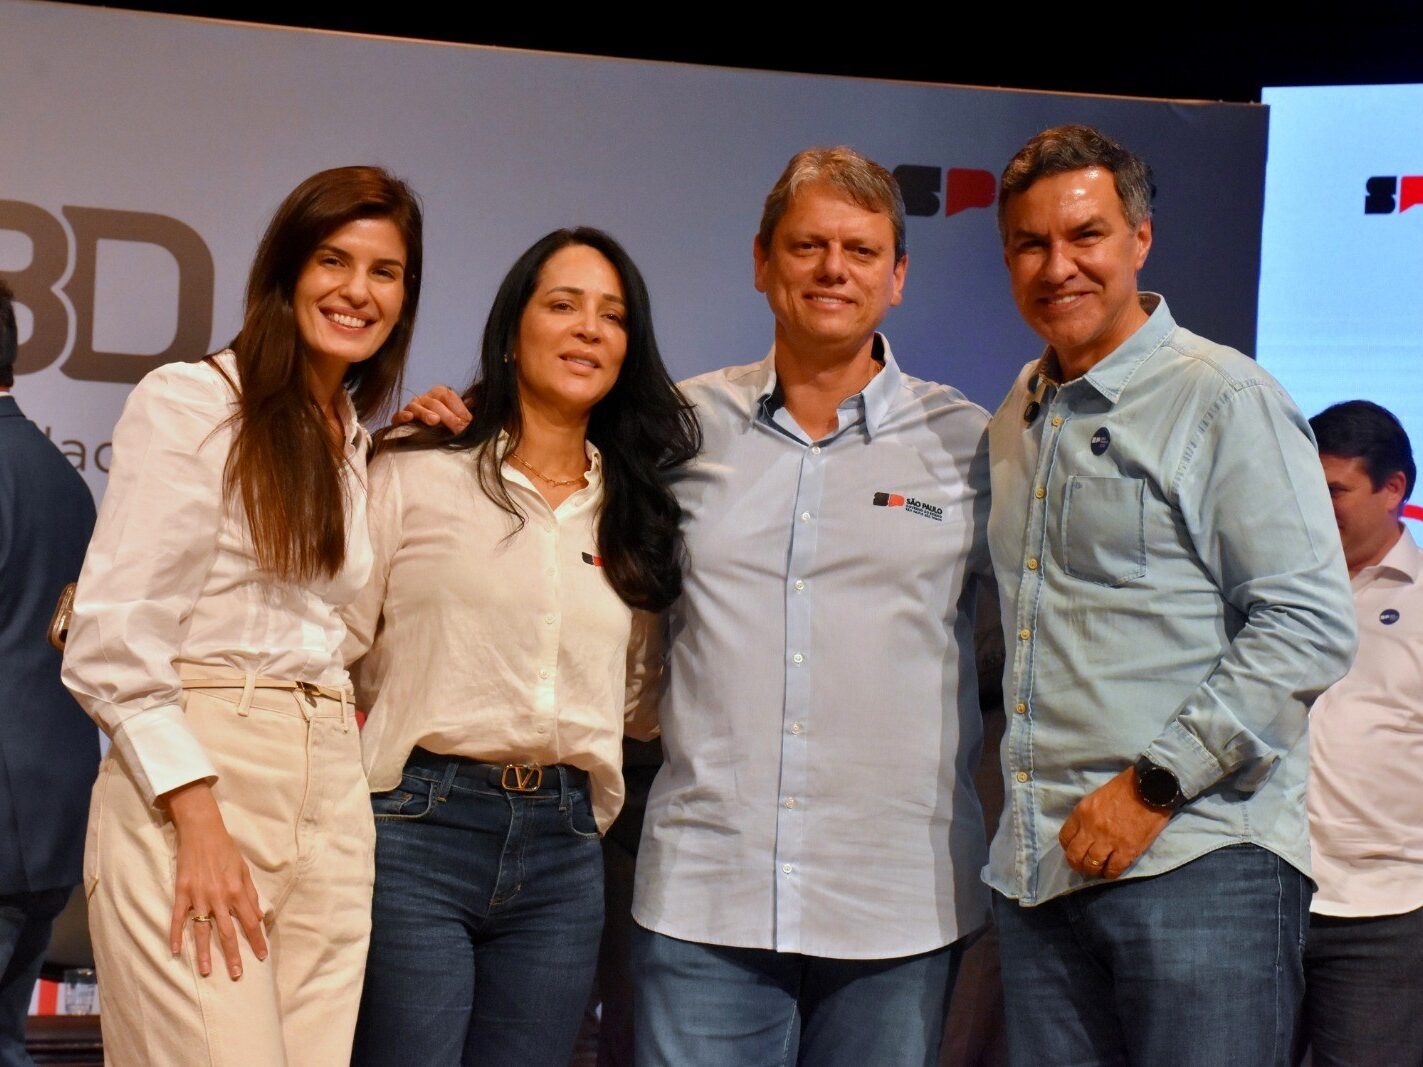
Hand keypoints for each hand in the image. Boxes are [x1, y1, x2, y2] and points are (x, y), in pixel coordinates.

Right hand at [162, 781, 268, 979]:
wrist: (202, 832)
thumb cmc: (226, 851)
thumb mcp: (244, 871)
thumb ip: (251, 894)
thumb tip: (259, 917)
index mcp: (237, 891)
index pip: (250, 922)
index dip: (256, 940)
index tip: (261, 957)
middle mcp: (219, 897)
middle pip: (227, 932)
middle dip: (233, 955)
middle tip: (237, 975)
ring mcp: (199, 896)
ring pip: (202, 930)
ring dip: (205, 953)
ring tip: (207, 972)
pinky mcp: (182, 893)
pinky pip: (178, 918)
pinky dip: (176, 935)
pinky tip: (176, 952)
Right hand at [390, 385, 470, 431]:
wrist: (425, 437)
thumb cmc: (446, 426)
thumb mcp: (458, 418)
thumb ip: (465, 414)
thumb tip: (475, 406)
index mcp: (440, 394)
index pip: (449, 397)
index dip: (460, 410)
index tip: (468, 423)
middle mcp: (425, 398)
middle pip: (435, 403)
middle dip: (448, 416)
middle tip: (458, 428)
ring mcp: (412, 407)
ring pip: (417, 407)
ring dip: (426, 413)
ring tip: (435, 421)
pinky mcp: (399, 419)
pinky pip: (399, 415)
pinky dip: (402, 415)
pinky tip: (409, 418)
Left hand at [1059, 767, 1171, 879]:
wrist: (1151, 789)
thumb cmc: (1125, 788)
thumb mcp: (1096, 796)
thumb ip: (1087, 814)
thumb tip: (1083, 830)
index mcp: (1082, 812)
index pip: (1065, 836)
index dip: (1067, 846)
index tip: (1073, 849)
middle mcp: (1091, 828)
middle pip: (1075, 855)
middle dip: (1076, 863)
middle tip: (1081, 866)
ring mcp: (1109, 841)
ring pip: (1092, 865)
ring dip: (1092, 871)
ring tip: (1096, 871)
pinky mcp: (1128, 850)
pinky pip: (1114, 869)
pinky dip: (1110, 874)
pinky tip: (1110, 873)